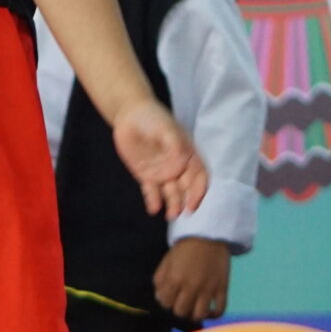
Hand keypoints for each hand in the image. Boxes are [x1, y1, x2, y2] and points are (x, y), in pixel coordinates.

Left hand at [113, 100, 206, 218]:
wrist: (130, 115)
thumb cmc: (153, 119)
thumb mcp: (167, 129)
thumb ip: (175, 146)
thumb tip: (181, 166)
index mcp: (188, 155)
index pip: (200, 176)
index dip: (199, 190)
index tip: (194, 202)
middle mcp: (178, 167)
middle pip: (186, 189)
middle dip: (185, 201)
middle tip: (180, 212)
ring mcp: (162, 173)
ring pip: (170, 193)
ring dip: (172, 205)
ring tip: (170, 215)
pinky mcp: (146, 176)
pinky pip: (151, 192)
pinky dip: (153, 201)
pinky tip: (153, 209)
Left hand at [153, 238, 231, 323]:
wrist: (209, 235)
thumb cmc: (185, 248)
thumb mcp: (167, 260)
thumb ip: (160, 279)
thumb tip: (160, 297)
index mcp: (175, 278)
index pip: (165, 303)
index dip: (166, 301)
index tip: (170, 296)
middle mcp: (191, 286)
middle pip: (180, 312)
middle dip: (178, 308)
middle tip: (182, 301)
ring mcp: (208, 289)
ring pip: (198, 315)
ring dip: (194, 314)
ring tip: (194, 307)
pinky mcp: (222, 288)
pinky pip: (219, 310)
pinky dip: (213, 314)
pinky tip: (208, 311)